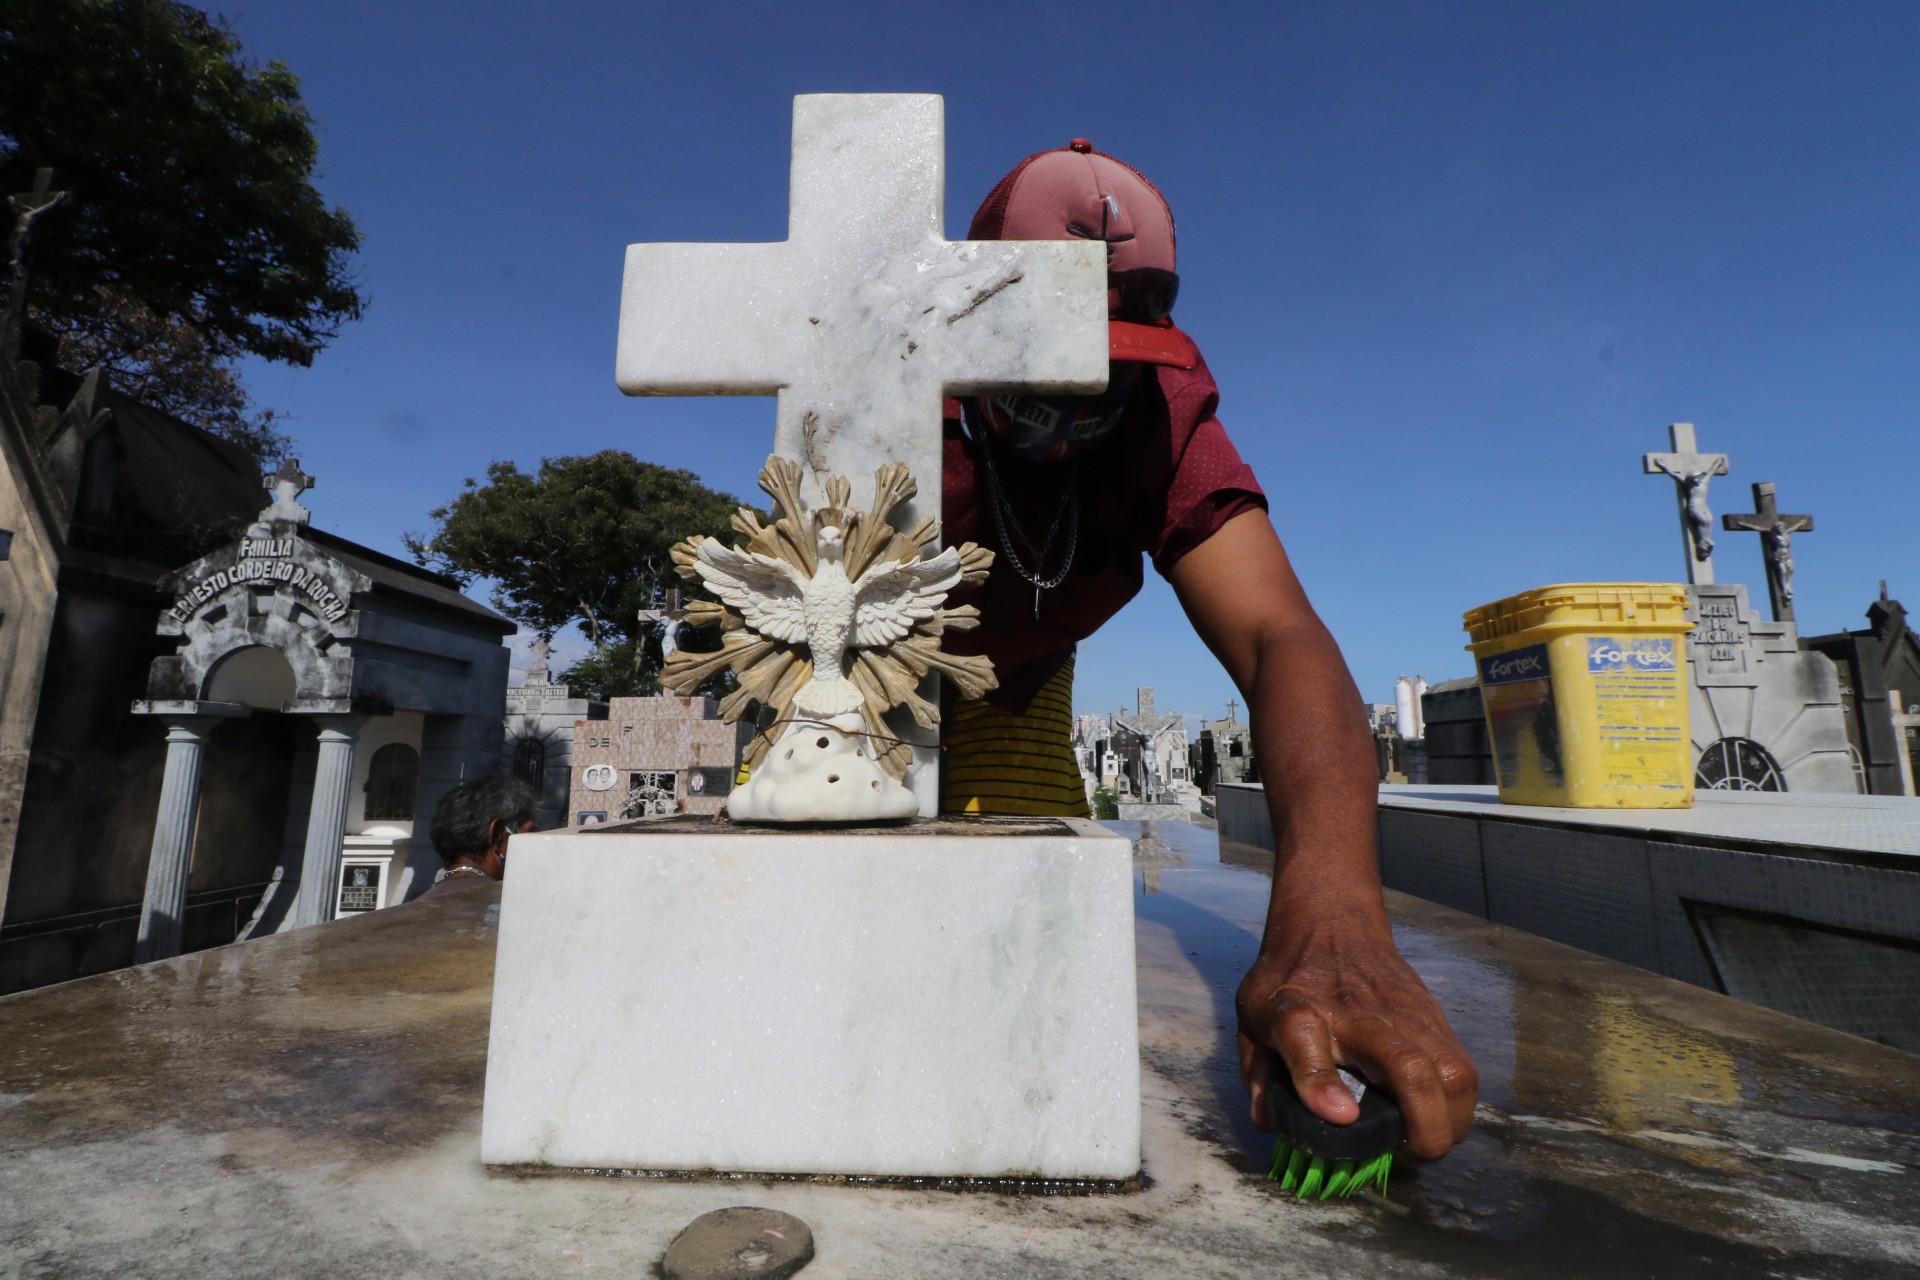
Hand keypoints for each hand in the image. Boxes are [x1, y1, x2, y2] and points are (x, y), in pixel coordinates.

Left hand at [1235, 906, 1477, 1159]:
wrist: (1330, 921)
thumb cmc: (1288, 978)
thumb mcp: (1254, 1016)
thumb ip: (1258, 1072)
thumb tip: (1268, 1123)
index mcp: (1296, 1011)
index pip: (1302, 1038)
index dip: (1318, 1081)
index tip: (1339, 1117)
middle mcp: (1356, 1012)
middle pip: (1408, 1067)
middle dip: (1423, 1126)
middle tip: (1405, 1154)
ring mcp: (1403, 1013)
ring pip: (1451, 1070)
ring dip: (1448, 1120)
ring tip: (1425, 1140)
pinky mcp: (1432, 1016)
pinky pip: (1462, 1065)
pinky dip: (1458, 1102)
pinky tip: (1440, 1117)